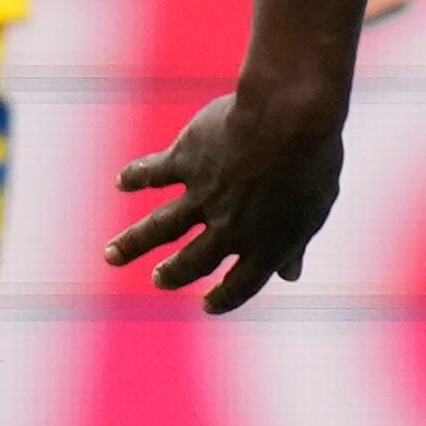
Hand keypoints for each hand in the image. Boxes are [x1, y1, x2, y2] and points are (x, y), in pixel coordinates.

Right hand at [106, 88, 348, 312]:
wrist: (289, 120)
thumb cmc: (313, 160)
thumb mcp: (314, 210)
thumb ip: (295, 243)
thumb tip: (290, 274)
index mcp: (265, 245)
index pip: (241, 285)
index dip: (225, 299)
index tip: (209, 305)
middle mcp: (228, 228)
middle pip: (192, 262)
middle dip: (173, 274)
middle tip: (159, 279)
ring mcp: (203, 195)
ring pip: (160, 227)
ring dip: (133, 243)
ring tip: (111, 255)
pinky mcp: (187, 160)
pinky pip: (154, 172)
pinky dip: (136, 177)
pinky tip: (122, 182)